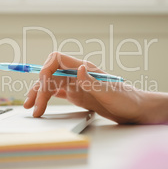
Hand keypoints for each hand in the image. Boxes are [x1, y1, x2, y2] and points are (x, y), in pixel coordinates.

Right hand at [24, 52, 167, 124]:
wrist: (137, 109)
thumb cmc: (127, 100)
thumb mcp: (111, 93)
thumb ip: (93, 81)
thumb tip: (78, 68)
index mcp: (85, 68)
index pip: (57, 59)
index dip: (45, 69)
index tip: (42, 85)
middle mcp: (78, 74)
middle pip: (50, 74)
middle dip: (39, 88)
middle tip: (33, 107)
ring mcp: (77, 84)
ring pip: (51, 84)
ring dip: (39, 93)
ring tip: (31, 108)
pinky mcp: (78, 94)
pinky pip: (57, 92)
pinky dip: (46, 98)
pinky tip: (40, 105)